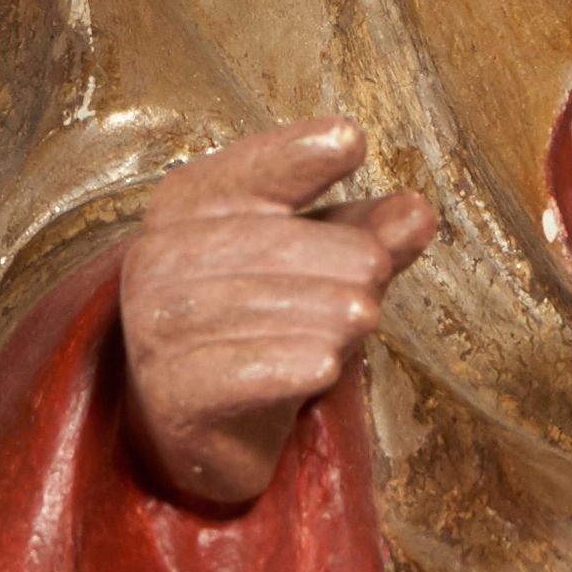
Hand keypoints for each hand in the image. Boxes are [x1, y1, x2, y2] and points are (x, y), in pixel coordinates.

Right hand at [120, 119, 436, 510]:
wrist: (211, 431)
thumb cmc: (264, 326)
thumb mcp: (323, 270)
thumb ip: (368, 238)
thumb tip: (417, 211)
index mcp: (187, 208)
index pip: (243, 173)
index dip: (293, 155)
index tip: (350, 140)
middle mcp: (157, 261)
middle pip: (257, 243)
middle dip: (332, 255)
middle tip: (378, 274)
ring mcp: (154, 329)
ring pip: (249, 307)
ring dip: (322, 314)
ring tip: (363, 320)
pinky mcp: (169, 396)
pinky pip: (232, 373)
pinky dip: (286, 368)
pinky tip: (325, 368)